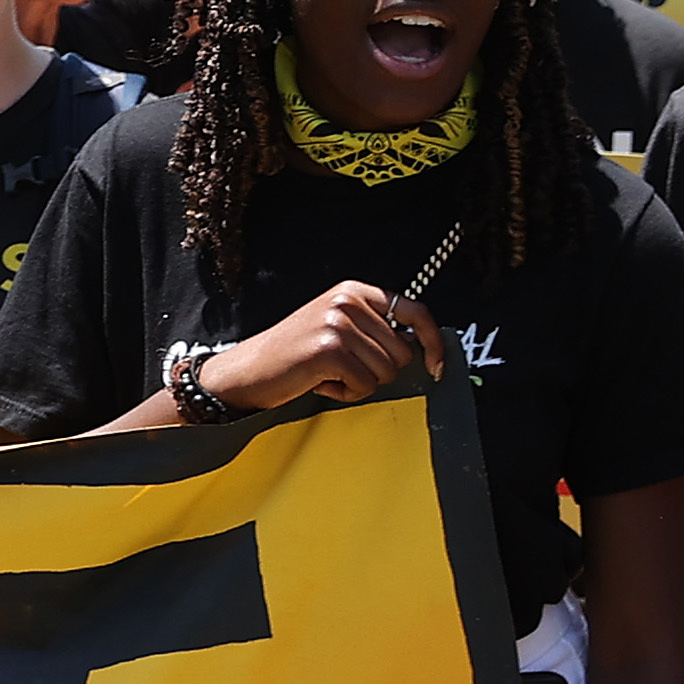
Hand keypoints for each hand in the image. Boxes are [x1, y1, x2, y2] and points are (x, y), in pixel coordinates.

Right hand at [205, 278, 441, 410]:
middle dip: (379, 370)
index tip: (437, 366)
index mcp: (353, 291)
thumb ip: (374, 328)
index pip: (415, 312)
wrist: (246, 372)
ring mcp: (337, 324)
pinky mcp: (329, 350)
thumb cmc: (293, 355)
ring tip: (329, 375)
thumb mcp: (335, 326)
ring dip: (361, 383)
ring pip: (386, 371)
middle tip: (343, 369)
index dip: (433, 342)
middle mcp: (346, 302)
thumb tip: (420, 345)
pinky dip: (347, 393)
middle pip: (402, 351)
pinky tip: (321, 383)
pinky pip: (365, 385)